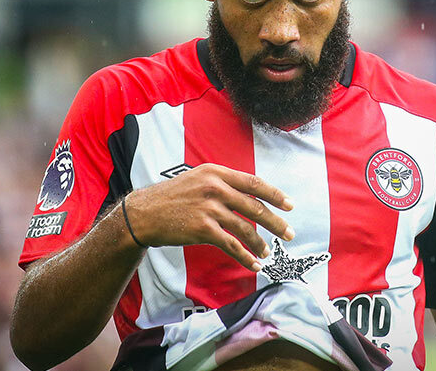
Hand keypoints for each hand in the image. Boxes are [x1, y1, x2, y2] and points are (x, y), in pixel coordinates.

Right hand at [124, 163, 293, 270]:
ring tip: (267, 253)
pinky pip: (231, 244)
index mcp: (216, 172)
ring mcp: (209, 208)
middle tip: (290, 233)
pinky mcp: (202, 229)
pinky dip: (245, 256)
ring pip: (245, 228)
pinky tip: (254, 263)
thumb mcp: (198, 179)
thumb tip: (251, 196)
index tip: (290, 204)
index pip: (254, 183)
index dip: (275, 195)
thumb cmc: (172, 197)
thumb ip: (223, 184)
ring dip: (259, 243)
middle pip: (254, 206)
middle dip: (276, 222)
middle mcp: (215, 188)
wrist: (144, 213)